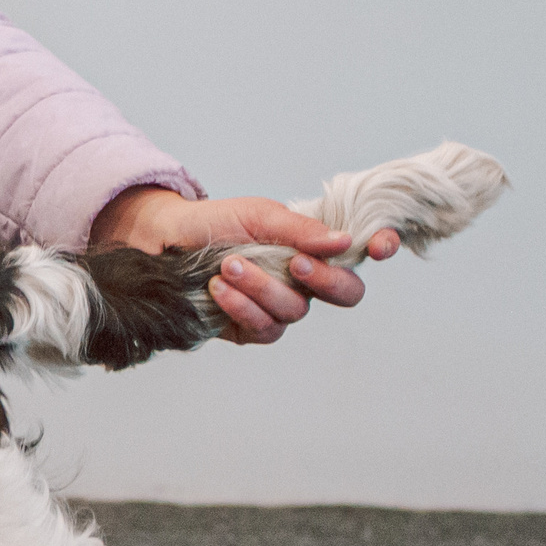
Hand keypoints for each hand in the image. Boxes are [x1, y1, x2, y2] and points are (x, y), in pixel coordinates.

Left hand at [87, 187, 399, 346]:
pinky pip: (266, 330)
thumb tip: (343, 243)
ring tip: (229, 265)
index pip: (361, 253)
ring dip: (263, 289)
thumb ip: (301, 230)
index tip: (381, 246)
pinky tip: (219, 289)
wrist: (164, 239)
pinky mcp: (252, 328)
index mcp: (314, 246)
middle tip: (295, 263)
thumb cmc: (215, 222)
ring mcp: (280, 306)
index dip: (381, 247)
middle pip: (346, 294)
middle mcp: (304, 280)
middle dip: (325, 281)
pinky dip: (242, 308)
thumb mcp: (258, 215)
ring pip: (297, 312)